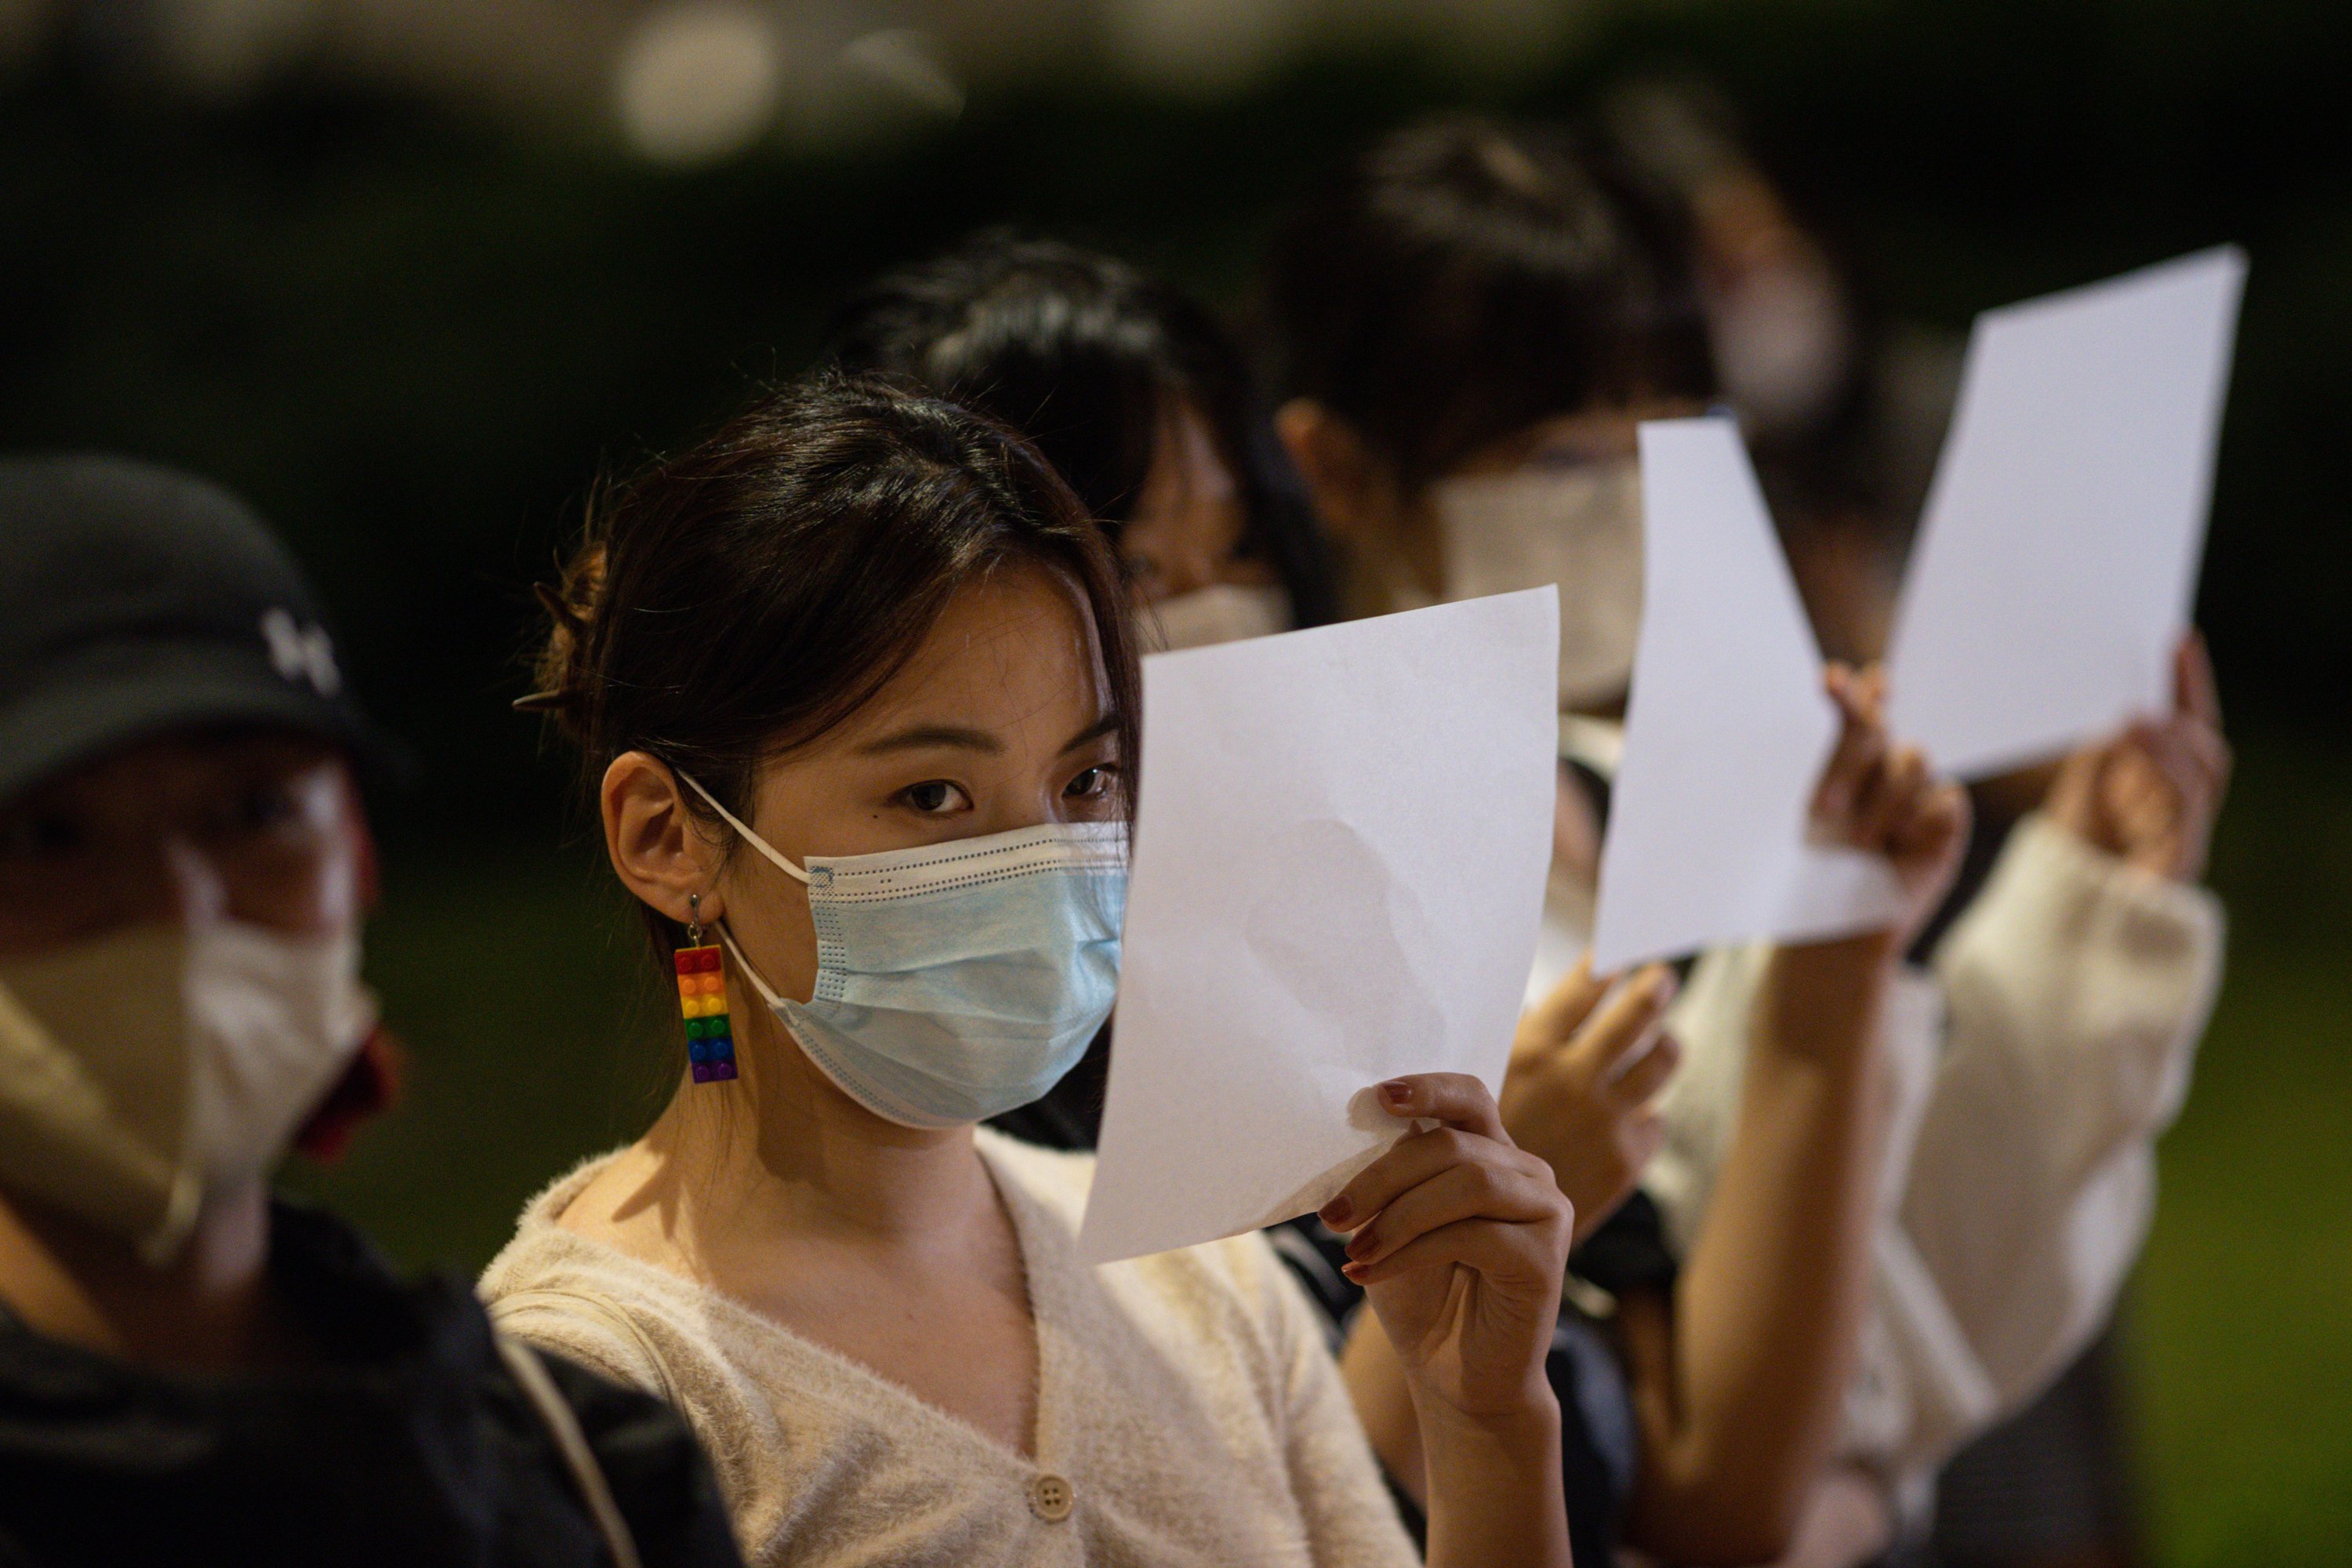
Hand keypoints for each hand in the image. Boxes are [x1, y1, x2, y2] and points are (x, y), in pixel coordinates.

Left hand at [1319, 1074, 1573, 1420]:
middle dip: (1382, 1175)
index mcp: (1491, 1153)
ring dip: (1398, 1214)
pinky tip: (1369, 1273)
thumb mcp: (1392, 1225)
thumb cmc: (1421, 1294)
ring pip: (1468, 1181)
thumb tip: (1359, 1135)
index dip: (1428, 1089)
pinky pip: (1472, 1234)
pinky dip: (1410, 1251)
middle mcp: (1526, 1173)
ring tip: (1354, 1247)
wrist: (1454, 1376)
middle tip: (1332, 1215)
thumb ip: (1392, 1179)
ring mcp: (1544, 1211)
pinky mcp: (1544, 1258)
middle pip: (1453, 1143)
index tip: (1377, 1097)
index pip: (1469, 1097)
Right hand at [1500, 958, 1680, 1243]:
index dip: (1607, 964)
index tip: (1617, 951)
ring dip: (1663, 1045)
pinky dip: (1645, 1114)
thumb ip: (1521, 1041)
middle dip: (1654, 987)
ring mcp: (1605, 1119)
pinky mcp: (1626, 1159)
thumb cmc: (1474, 1146)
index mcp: (1531, 1050)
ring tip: (1661, 1041)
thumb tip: (1556, 995)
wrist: (1481, 1226)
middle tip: (1660, 977)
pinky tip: (1631, 1116)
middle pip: (1638, 1013)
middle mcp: (1573, 1079)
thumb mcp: (1484, 1082)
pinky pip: (1655, 1119)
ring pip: (1662, 1061)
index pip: (1587, 986)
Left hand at [1814, 663, 1970, 947]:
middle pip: (1878, 729)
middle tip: (1824, 805)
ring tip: (1860, 843)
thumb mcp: (1807, 811)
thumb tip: (1841, 680)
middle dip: (1851, 755)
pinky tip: (1898, 849)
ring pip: (1912, 758)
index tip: (1830, 681)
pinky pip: (1942, 799)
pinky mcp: (1943, 825)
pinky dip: (1918, 821)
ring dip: (1882, 801)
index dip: (1852, 691)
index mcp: (1842, 760)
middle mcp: (1879, 770)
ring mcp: (1914, 795)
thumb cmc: (1807, 871)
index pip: (1855, 710)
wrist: (1832, 928)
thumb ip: (1829, 750)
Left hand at [2046, 631, 2230, 880]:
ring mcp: (2186, 835)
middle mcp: (2185, 807)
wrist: (2062, 923)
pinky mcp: (2177, 863)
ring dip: (2173, 741)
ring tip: (2140, 716)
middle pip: (2204, 747)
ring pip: (2200, 778)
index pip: (2187, 724)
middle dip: (2188, 704)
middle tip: (2163, 667)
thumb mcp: (2080, 789)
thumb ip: (2102, 754)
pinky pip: (2184, 817)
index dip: (2188, 682)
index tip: (2178, 637)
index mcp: (2166, 784)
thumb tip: (2118, 715)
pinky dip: (2165, 781)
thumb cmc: (2071, 851)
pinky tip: (2139, 755)